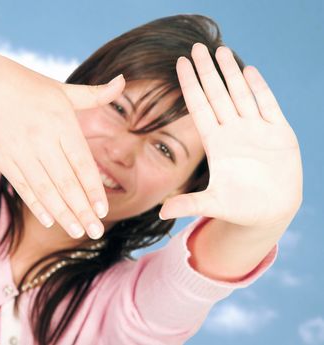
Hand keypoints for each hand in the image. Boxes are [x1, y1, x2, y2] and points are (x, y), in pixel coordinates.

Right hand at [0, 54, 125, 238]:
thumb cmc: (30, 87)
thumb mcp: (63, 89)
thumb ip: (95, 94)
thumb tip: (123, 81)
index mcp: (61, 123)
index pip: (82, 163)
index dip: (93, 189)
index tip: (104, 209)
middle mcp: (42, 139)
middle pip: (66, 182)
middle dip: (82, 210)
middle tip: (96, 231)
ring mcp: (20, 151)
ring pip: (45, 189)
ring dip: (62, 214)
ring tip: (77, 232)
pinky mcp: (3, 159)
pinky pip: (22, 187)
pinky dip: (36, 204)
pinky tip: (49, 220)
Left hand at [159, 43, 302, 227]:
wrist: (270, 211)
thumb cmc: (240, 208)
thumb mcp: (213, 205)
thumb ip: (189, 205)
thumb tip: (161, 213)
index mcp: (216, 144)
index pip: (199, 107)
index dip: (189, 85)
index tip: (179, 64)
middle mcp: (233, 132)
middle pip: (217, 94)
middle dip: (207, 71)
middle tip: (197, 47)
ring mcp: (256, 130)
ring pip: (241, 94)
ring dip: (231, 73)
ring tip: (220, 50)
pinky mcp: (279, 133)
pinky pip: (268, 105)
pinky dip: (259, 88)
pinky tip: (249, 70)